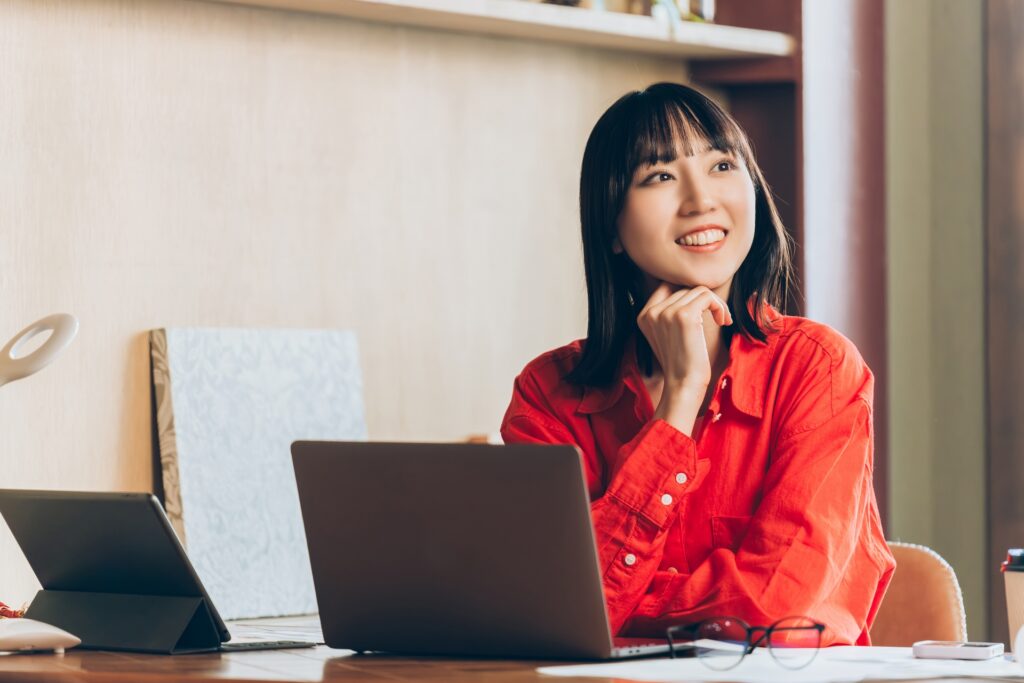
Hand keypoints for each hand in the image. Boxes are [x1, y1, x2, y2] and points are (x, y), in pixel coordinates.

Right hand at [637, 283, 731, 433]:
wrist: (683, 385)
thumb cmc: (682, 363)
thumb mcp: (668, 335)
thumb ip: (670, 312)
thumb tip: (692, 289)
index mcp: (644, 316)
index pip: (667, 286)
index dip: (688, 294)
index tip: (702, 310)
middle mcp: (651, 312)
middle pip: (685, 288)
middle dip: (706, 301)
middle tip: (719, 318)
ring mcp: (666, 313)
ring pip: (699, 290)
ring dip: (716, 303)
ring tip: (722, 320)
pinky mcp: (684, 316)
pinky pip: (708, 296)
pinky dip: (720, 306)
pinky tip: (723, 321)